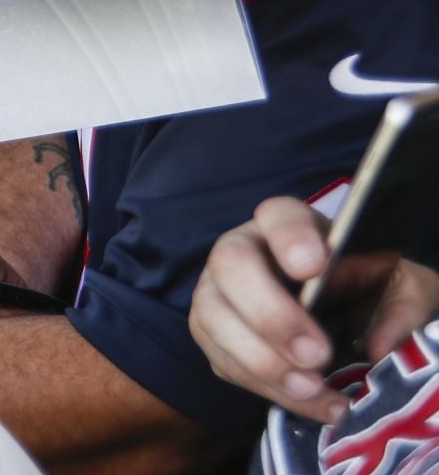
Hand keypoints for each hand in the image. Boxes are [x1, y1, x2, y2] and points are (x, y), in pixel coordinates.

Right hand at [189, 197, 438, 423]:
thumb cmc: (366, 290)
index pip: (278, 216)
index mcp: (288, 225)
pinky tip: (312, 402)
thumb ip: (404, 304)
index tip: (313, 268)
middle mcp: (241, 250)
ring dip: (262, 360)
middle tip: (315, 354)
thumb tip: (379, 345)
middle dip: (270, 314)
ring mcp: (218, 293)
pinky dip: (268, 389)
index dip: (289, 238)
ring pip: (213, 318)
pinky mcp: (215, 338)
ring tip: (311, 387)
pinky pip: (225, 363)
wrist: (341, 320)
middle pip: (231, 266)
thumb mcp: (400, 285)